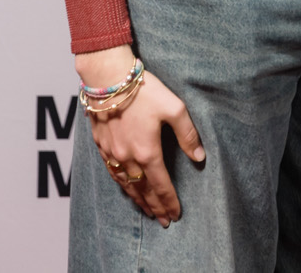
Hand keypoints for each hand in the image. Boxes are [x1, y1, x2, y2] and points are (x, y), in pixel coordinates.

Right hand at [75, 47, 204, 225]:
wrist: (108, 78)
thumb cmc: (144, 90)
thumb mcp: (174, 108)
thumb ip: (188, 134)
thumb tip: (199, 157)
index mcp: (147, 152)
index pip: (161, 186)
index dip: (169, 202)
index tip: (176, 215)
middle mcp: (127, 158)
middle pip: (143, 191)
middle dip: (154, 207)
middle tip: (164, 221)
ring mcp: (111, 153)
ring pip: (125, 186)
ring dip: (137, 201)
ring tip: (147, 212)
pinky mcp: (101, 146)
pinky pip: (112, 174)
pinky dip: (121, 186)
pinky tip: (126, 189)